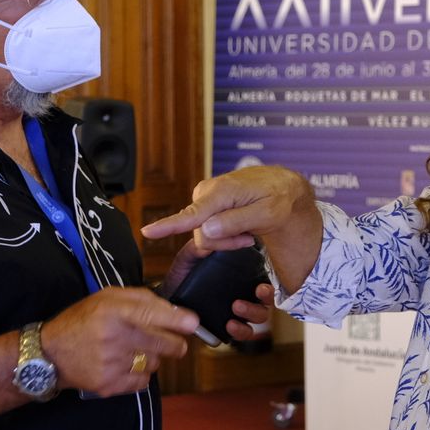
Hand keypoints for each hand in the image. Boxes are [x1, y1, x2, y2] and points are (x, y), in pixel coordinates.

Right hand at [38, 287, 198, 395]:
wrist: (50, 354)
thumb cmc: (83, 320)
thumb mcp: (107, 298)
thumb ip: (142, 299)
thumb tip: (176, 311)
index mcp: (114, 311)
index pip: (153, 315)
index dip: (177, 321)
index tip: (193, 323)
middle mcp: (115, 337)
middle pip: (165, 345)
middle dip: (175, 343)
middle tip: (172, 342)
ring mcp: (112, 364)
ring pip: (156, 363)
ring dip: (152, 357)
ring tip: (133, 351)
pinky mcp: (110, 385)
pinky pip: (143, 381)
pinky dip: (140, 374)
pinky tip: (125, 365)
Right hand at [143, 167, 323, 293]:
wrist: (283, 187)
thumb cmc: (279, 198)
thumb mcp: (268, 213)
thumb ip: (236, 222)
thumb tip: (205, 231)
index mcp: (222, 191)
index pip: (192, 214)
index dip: (168, 226)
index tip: (147, 232)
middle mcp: (207, 192)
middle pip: (201, 233)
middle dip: (224, 242)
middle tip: (248, 237)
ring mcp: (205, 199)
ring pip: (204, 234)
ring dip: (227, 238)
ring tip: (248, 229)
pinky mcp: (207, 205)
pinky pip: (208, 230)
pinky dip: (226, 234)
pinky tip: (241, 228)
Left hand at [163, 239, 274, 342]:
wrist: (167, 296)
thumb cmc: (182, 273)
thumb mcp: (189, 256)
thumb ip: (199, 247)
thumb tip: (209, 236)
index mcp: (240, 273)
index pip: (263, 278)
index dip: (267, 285)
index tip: (260, 288)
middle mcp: (244, 291)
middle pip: (266, 299)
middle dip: (263, 300)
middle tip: (249, 298)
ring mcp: (239, 310)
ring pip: (259, 316)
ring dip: (252, 314)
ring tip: (236, 309)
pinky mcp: (229, 325)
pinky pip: (244, 332)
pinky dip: (241, 331)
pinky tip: (230, 325)